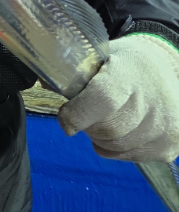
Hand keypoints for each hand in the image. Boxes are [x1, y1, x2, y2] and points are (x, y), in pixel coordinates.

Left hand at [58, 35, 178, 161]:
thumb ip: (73, 71)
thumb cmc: (125, 62)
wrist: (166, 70)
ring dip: (100, 137)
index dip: (78, 112)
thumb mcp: (99, 55)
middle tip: (85, 112)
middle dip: (87, 123)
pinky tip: (120, 128)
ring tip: (104, 117)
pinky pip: (128, 156)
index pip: (103, 99)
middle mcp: (154, 102)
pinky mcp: (169, 147)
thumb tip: (44, 83)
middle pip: (107, 129)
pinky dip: (115, 147)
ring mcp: (165, 128)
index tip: (65, 116)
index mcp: (130, 73)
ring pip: (115, 147)